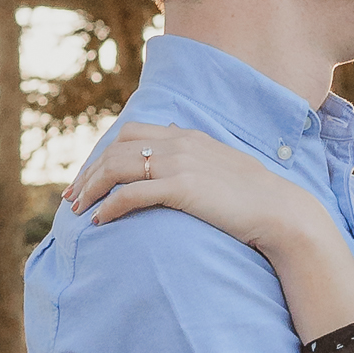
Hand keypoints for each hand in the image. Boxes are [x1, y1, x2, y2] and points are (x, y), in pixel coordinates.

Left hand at [67, 122, 353, 339]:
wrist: (281, 211)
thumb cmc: (255, 197)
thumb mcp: (223, 167)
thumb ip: (198, 158)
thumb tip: (177, 156)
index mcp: (189, 136)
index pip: (133, 131)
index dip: (104, 152)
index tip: (89, 176)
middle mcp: (180, 143)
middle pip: (117, 146)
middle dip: (90, 171)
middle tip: (72, 197)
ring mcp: (181, 164)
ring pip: (119, 166)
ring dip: (92, 187)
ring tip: (78, 210)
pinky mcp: (183, 189)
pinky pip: (133, 193)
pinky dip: (110, 205)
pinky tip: (100, 220)